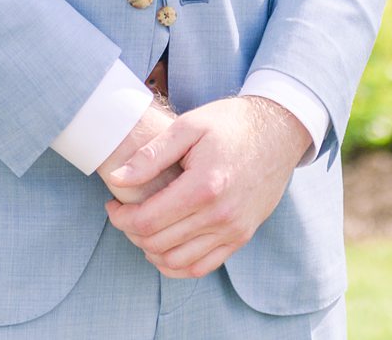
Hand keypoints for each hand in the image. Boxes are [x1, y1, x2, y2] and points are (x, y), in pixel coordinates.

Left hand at [102, 96, 310, 277]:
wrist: (279, 132)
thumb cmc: (231, 124)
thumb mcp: (189, 126)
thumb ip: (151, 155)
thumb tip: (117, 179)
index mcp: (204, 186)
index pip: (147, 220)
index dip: (120, 218)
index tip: (112, 205)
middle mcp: (220, 215)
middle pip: (158, 243)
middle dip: (131, 232)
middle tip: (125, 213)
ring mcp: (233, 230)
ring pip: (176, 261)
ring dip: (150, 250)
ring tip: (143, 228)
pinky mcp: (242, 237)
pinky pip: (202, 267)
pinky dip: (177, 265)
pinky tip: (165, 248)